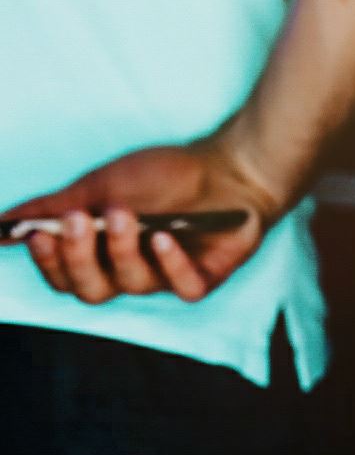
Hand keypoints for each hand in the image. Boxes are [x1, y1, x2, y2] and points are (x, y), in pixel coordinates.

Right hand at [2, 133, 287, 303]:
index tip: (38, 233)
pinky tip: (164, 237)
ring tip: (125, 214)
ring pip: (133, 284)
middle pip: (92, 289)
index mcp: (102, 255)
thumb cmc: (166, 175)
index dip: (49, 261)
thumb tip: (3, 219)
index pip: (64, 277)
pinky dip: (171, 264)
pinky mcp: (206, 277)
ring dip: (123, 249)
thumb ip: (55, 205)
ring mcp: (168, 277)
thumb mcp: (103, 184)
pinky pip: (183, 287)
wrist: (232, 164)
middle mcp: (131, 272)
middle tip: (79, 220)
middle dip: (79, 257)